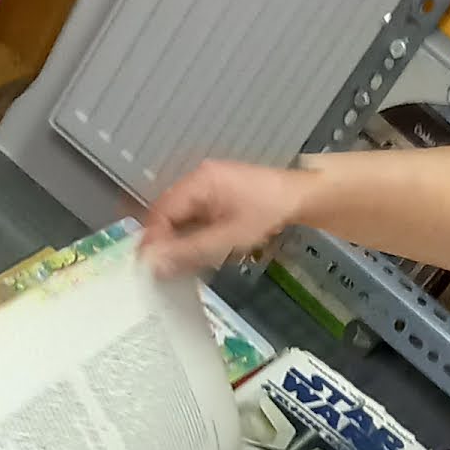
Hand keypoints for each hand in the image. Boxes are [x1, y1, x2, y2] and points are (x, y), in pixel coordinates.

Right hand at [140, 158, 311, 276]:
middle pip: (167, 212)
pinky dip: (191, 234)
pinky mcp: (217, 194)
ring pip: (179, 215)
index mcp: (198, 182)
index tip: (149, 267)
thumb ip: (190, 251)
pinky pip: (194, 215)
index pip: (161, 211)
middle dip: (163, 241)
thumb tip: (155, 264)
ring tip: (178, 265)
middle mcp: (197, 179)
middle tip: (161, 270)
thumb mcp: (228, 238)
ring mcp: (207, 185)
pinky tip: (196, 252)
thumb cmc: (267, 214)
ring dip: (177, 239)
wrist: (300, 197)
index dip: (152, 240)